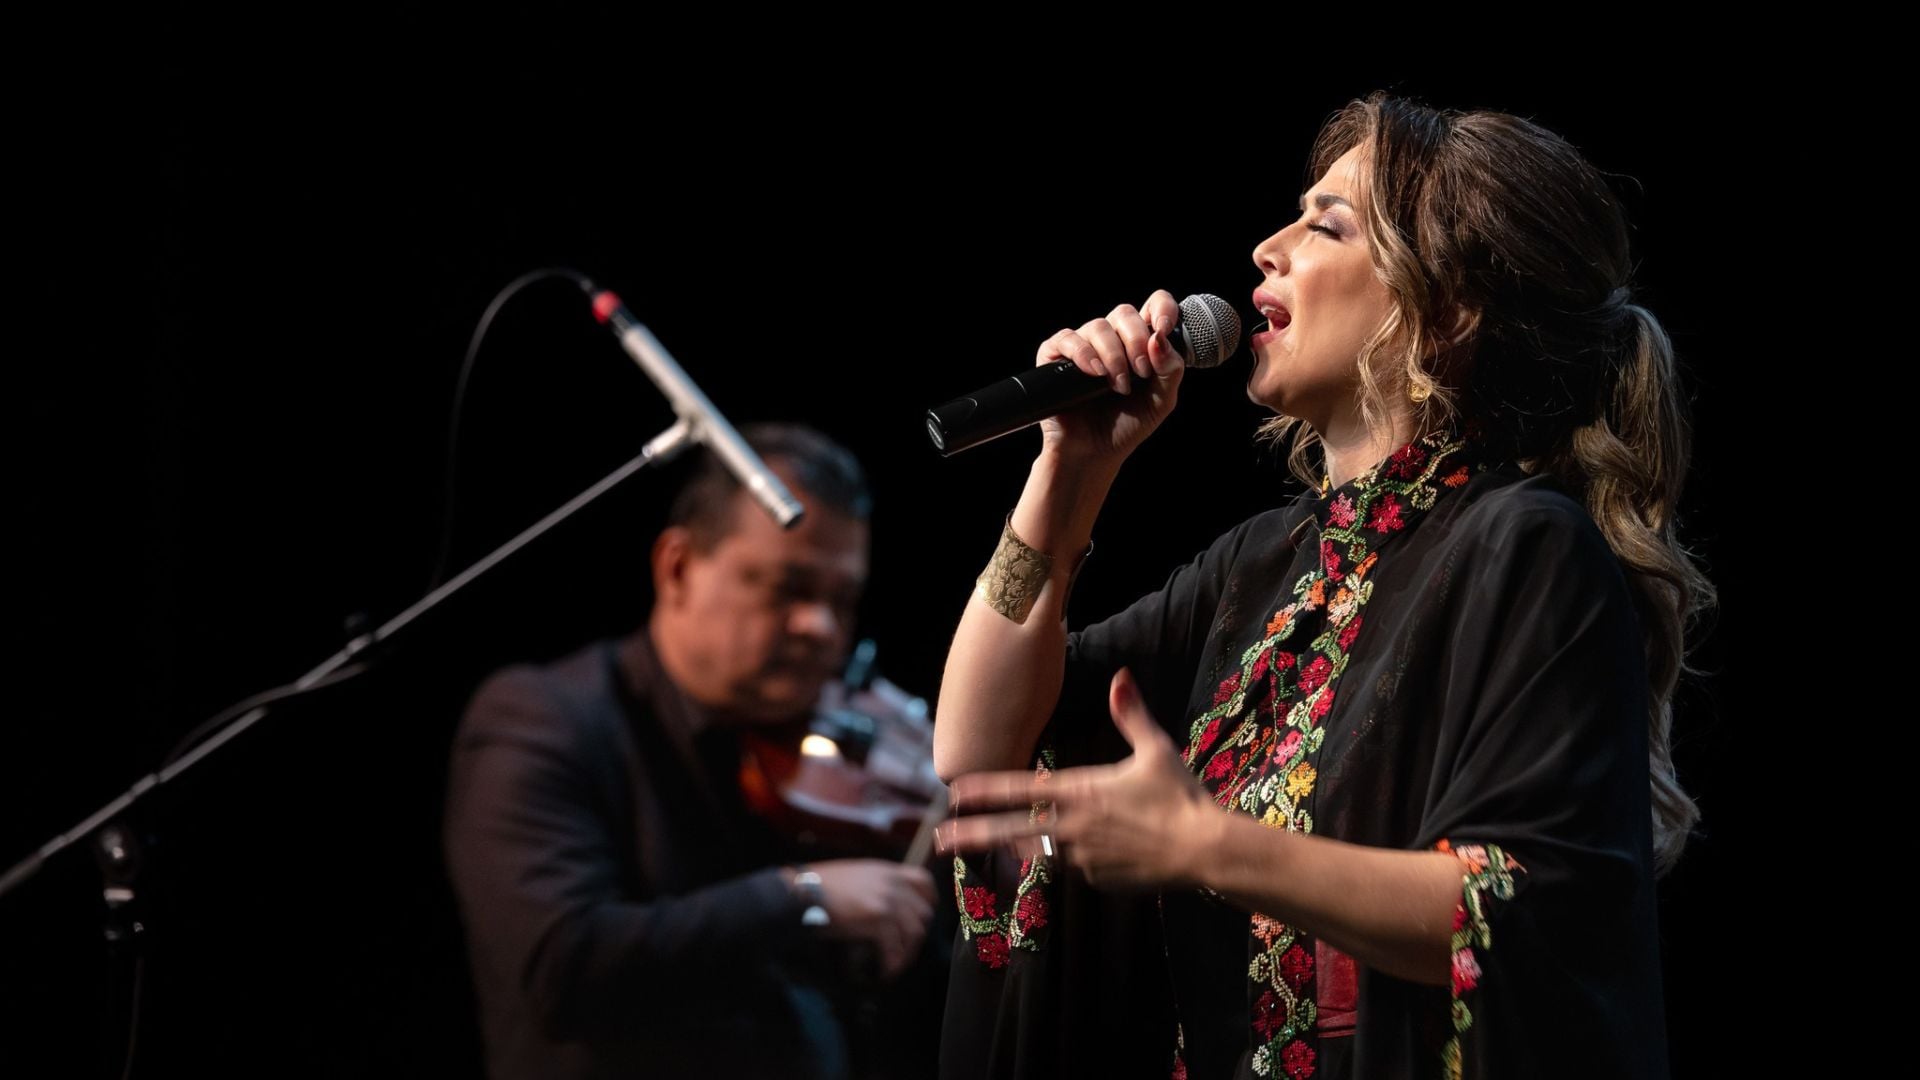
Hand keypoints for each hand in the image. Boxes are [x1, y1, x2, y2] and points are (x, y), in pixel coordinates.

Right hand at [806, 859, 936, 979]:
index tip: (924, 916)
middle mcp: (892, 883)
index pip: (924, 881)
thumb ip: (876, 886)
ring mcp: (887, 900)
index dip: (929, 900)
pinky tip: (885, 970)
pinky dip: (892, 962)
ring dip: (907, 952)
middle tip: (905, 949)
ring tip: (896, 964)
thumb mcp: (856, 877)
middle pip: (922, 912)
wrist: (804, 892)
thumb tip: (886, 909)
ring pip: (914, 932)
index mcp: (887, 870)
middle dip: (916, 935)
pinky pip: (895, 947)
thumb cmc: (821, 887)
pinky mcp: (878, 918)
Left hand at [937, 668, 1213, 888]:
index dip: (985, 790)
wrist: (1203, 850)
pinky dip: (1086, 858)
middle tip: (940, 841)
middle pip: (1011, 831)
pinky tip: (1116, 850)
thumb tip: (1122, 676)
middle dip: (972, 835)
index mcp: (1079, 791)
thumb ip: (1130, 714)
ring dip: (1044, 843)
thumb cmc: (1179, 796)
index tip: (954, 792)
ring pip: (1052, 849)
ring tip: (1054, 841)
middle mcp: (1072, 826)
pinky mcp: (1097, 880)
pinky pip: (1082, 867)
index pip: (1019, 789)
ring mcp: (1082, 857)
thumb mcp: (1155, 749)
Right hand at [1038, 291, 1185, 463]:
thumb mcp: (1162, 400)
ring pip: (1098, 326)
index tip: (1164, 328)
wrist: (1094, 453)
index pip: (1154, 305)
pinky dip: (1083, 354)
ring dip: (1113, 356)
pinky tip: (1094, 373)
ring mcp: (1083, 346)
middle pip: (1124, 313)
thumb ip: (1170, 368)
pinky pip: (1067, 338)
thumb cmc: (1127, 425)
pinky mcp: (1056, 356)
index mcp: (1140, 343)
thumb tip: (1159, 337)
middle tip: (1141, 372)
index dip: (1162, 308)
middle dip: (1136, 341)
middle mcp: (1112, 339)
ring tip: (1118, 387)